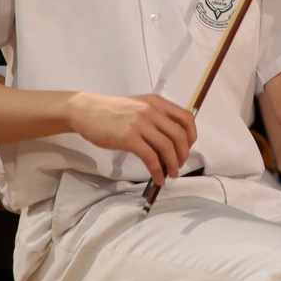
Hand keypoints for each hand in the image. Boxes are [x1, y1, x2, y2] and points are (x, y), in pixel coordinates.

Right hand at [68, 92, 196, 185]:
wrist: (87, 111)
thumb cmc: (112, 111)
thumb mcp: (139, 106)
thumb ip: (156, 118)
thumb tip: (171, 142)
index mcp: (157, 103)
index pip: (186, 118)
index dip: (192, 135)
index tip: (188, 147)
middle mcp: (152, 111)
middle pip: (179, 136)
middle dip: (183, 155)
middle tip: (179, 165)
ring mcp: (140, 124)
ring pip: (167, 148)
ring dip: (173, 165)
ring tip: (171, 174)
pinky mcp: (129, 137)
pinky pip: (150, 158)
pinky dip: (157, 171)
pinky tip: (158, 178)